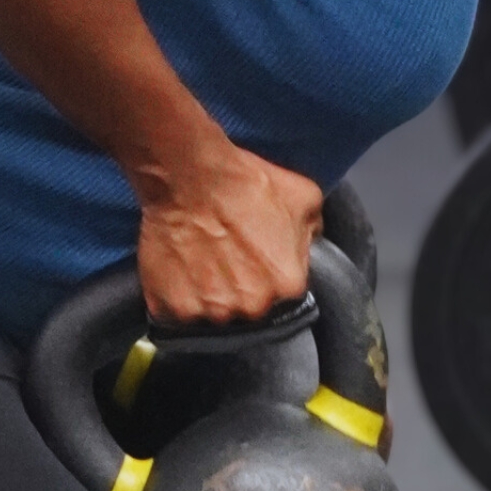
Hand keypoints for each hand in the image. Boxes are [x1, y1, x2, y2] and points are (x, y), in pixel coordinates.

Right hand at [137, 143, 319, 330]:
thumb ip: (313, 232)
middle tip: (227, 257)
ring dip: (210, 295)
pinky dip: (180, 297)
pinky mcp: (177, 309)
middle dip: (241, 288)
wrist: (190, 176)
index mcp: (288, 285)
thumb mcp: (304, 197)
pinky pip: (180, 314)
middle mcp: (253, 306)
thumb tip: (309, 245)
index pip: (283, 294)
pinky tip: (181, 269)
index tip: (254, 258)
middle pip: (250, 309)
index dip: (269, 275)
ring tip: (202, 261)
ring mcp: (213, 312)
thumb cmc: (245, 183)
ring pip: (215, 314)